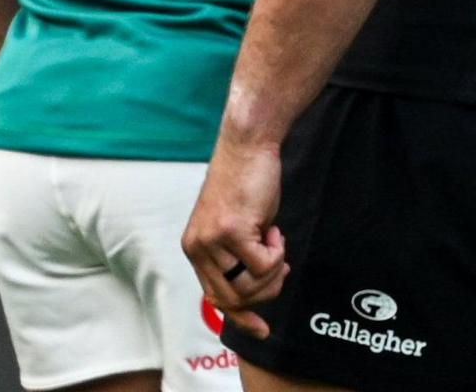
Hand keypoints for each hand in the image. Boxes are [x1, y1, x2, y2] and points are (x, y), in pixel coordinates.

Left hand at [182, 138, 289, 337]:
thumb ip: (238, 254)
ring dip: (273, 272)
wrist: (248, 146)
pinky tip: (275, 230)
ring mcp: (212, 241)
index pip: (216, 298)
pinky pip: (263, 266)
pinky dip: (277, 253)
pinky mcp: (232, 231)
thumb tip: (257, 286)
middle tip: (280, 268)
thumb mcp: (237, 226)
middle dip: (264, 292)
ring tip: (276, 243)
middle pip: (232, 300)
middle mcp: (198, 249)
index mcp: (195, 249)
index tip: (262, 329)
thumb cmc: (247, 182)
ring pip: (249, 287)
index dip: (241, 317)